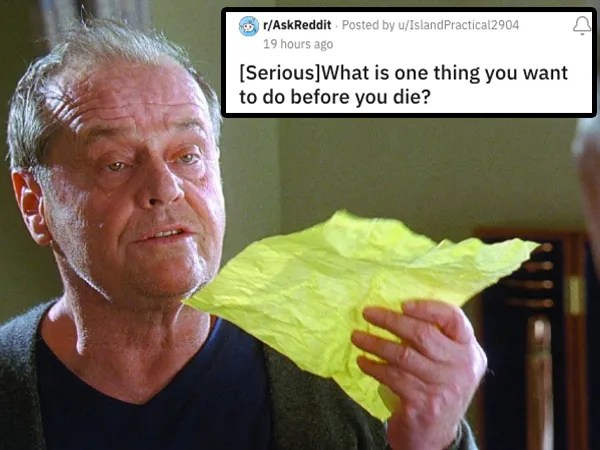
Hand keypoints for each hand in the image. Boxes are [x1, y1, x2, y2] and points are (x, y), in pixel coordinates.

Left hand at [351, 300, 486, 449]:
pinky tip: (363, 361)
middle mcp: (462, 368)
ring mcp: (444, 387)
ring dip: (375, 343)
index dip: (427, 307)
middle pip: (422, 334)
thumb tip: (397, 308)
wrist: (436, 437)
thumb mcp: (448, 363)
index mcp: (470, 351)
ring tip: (357, 336)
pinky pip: (392, 377)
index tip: (402, 304)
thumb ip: (436, 338)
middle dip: (391, 320)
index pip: (455, 318)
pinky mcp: (424, 404)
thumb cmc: (437, 388)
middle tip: (368, 313)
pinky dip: (374, 367)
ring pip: (403, 355)